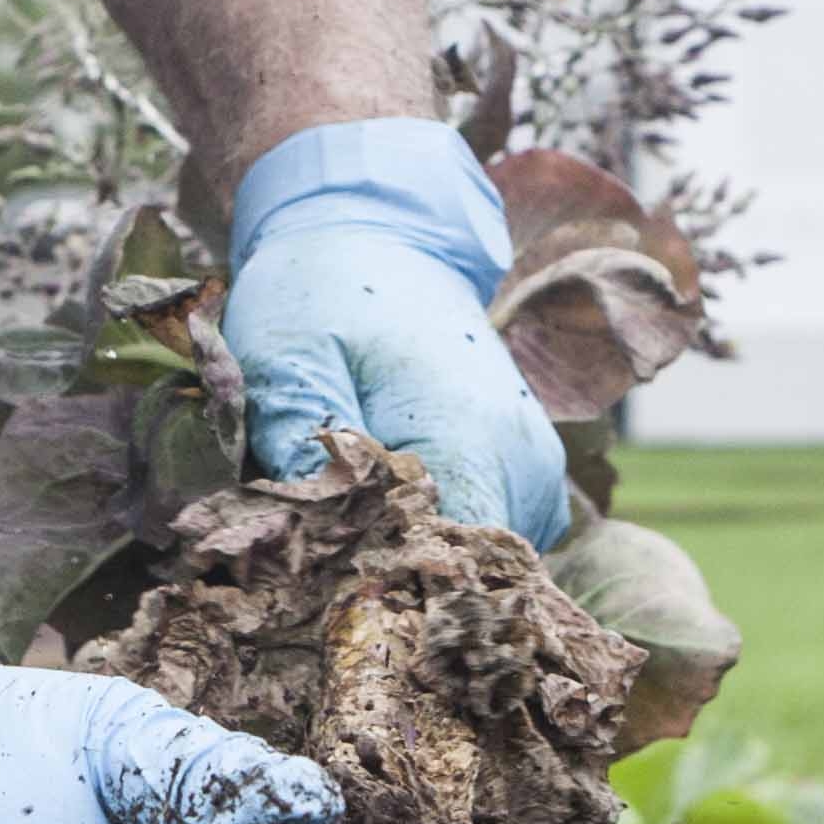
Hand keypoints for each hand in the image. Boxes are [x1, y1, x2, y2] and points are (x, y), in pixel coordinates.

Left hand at [224, 117, 571, 546]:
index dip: (382, 588)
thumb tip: (307, 532)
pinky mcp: (533, 470)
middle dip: (399, 576)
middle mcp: (523, 462)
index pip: (445, 566)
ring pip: (485, 560)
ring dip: (425, 557)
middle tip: (328, 552)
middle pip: (467, 574)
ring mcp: (537, 468)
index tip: (323, 577)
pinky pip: (499, 537)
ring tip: (361, 524)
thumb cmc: (326, 291)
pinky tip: (399, 511)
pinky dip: (451, 537)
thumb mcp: (285, 353)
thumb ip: (298, 439)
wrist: (383, 235)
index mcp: (468, 437)